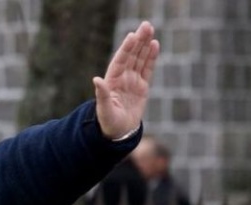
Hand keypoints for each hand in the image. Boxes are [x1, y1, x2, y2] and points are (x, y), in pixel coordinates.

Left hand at [94, 21, 159, 139]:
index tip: (132, 36)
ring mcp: (132, 81)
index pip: (120, 61)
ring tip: (150, 29)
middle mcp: (122, 78)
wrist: (118, 133)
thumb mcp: (104, 110)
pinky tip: (154, 45)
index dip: (126, 49)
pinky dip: (151, 57)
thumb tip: (96, 79)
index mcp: (112, 82)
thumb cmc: (108, 123)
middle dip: (138, 41)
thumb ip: (101, 95)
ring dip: (145, 45)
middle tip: (146, 25)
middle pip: (131, 56)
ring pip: (140, 59)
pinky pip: (147, 69)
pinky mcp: (141, 87)